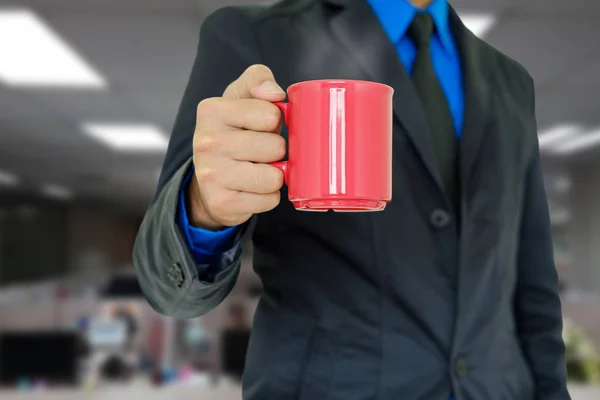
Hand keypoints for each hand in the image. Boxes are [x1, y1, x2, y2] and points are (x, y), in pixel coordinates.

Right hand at [188, 64, 286, 229]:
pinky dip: (267, 196)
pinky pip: (269, 200)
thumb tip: (275, 93)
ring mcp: (212, 175)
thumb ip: (258, 80)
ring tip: (257, 169)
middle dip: (276, 151)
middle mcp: (207, 142)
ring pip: (274, 177)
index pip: (271, 115)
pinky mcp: (222, 203)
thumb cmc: (232, 132)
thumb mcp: (240, 98)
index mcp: (212, 110)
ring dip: (274, 175)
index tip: (259, 127)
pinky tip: (252, 188)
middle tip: (258, 151)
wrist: (208, 179)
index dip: (274, 122)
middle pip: (276, 147)